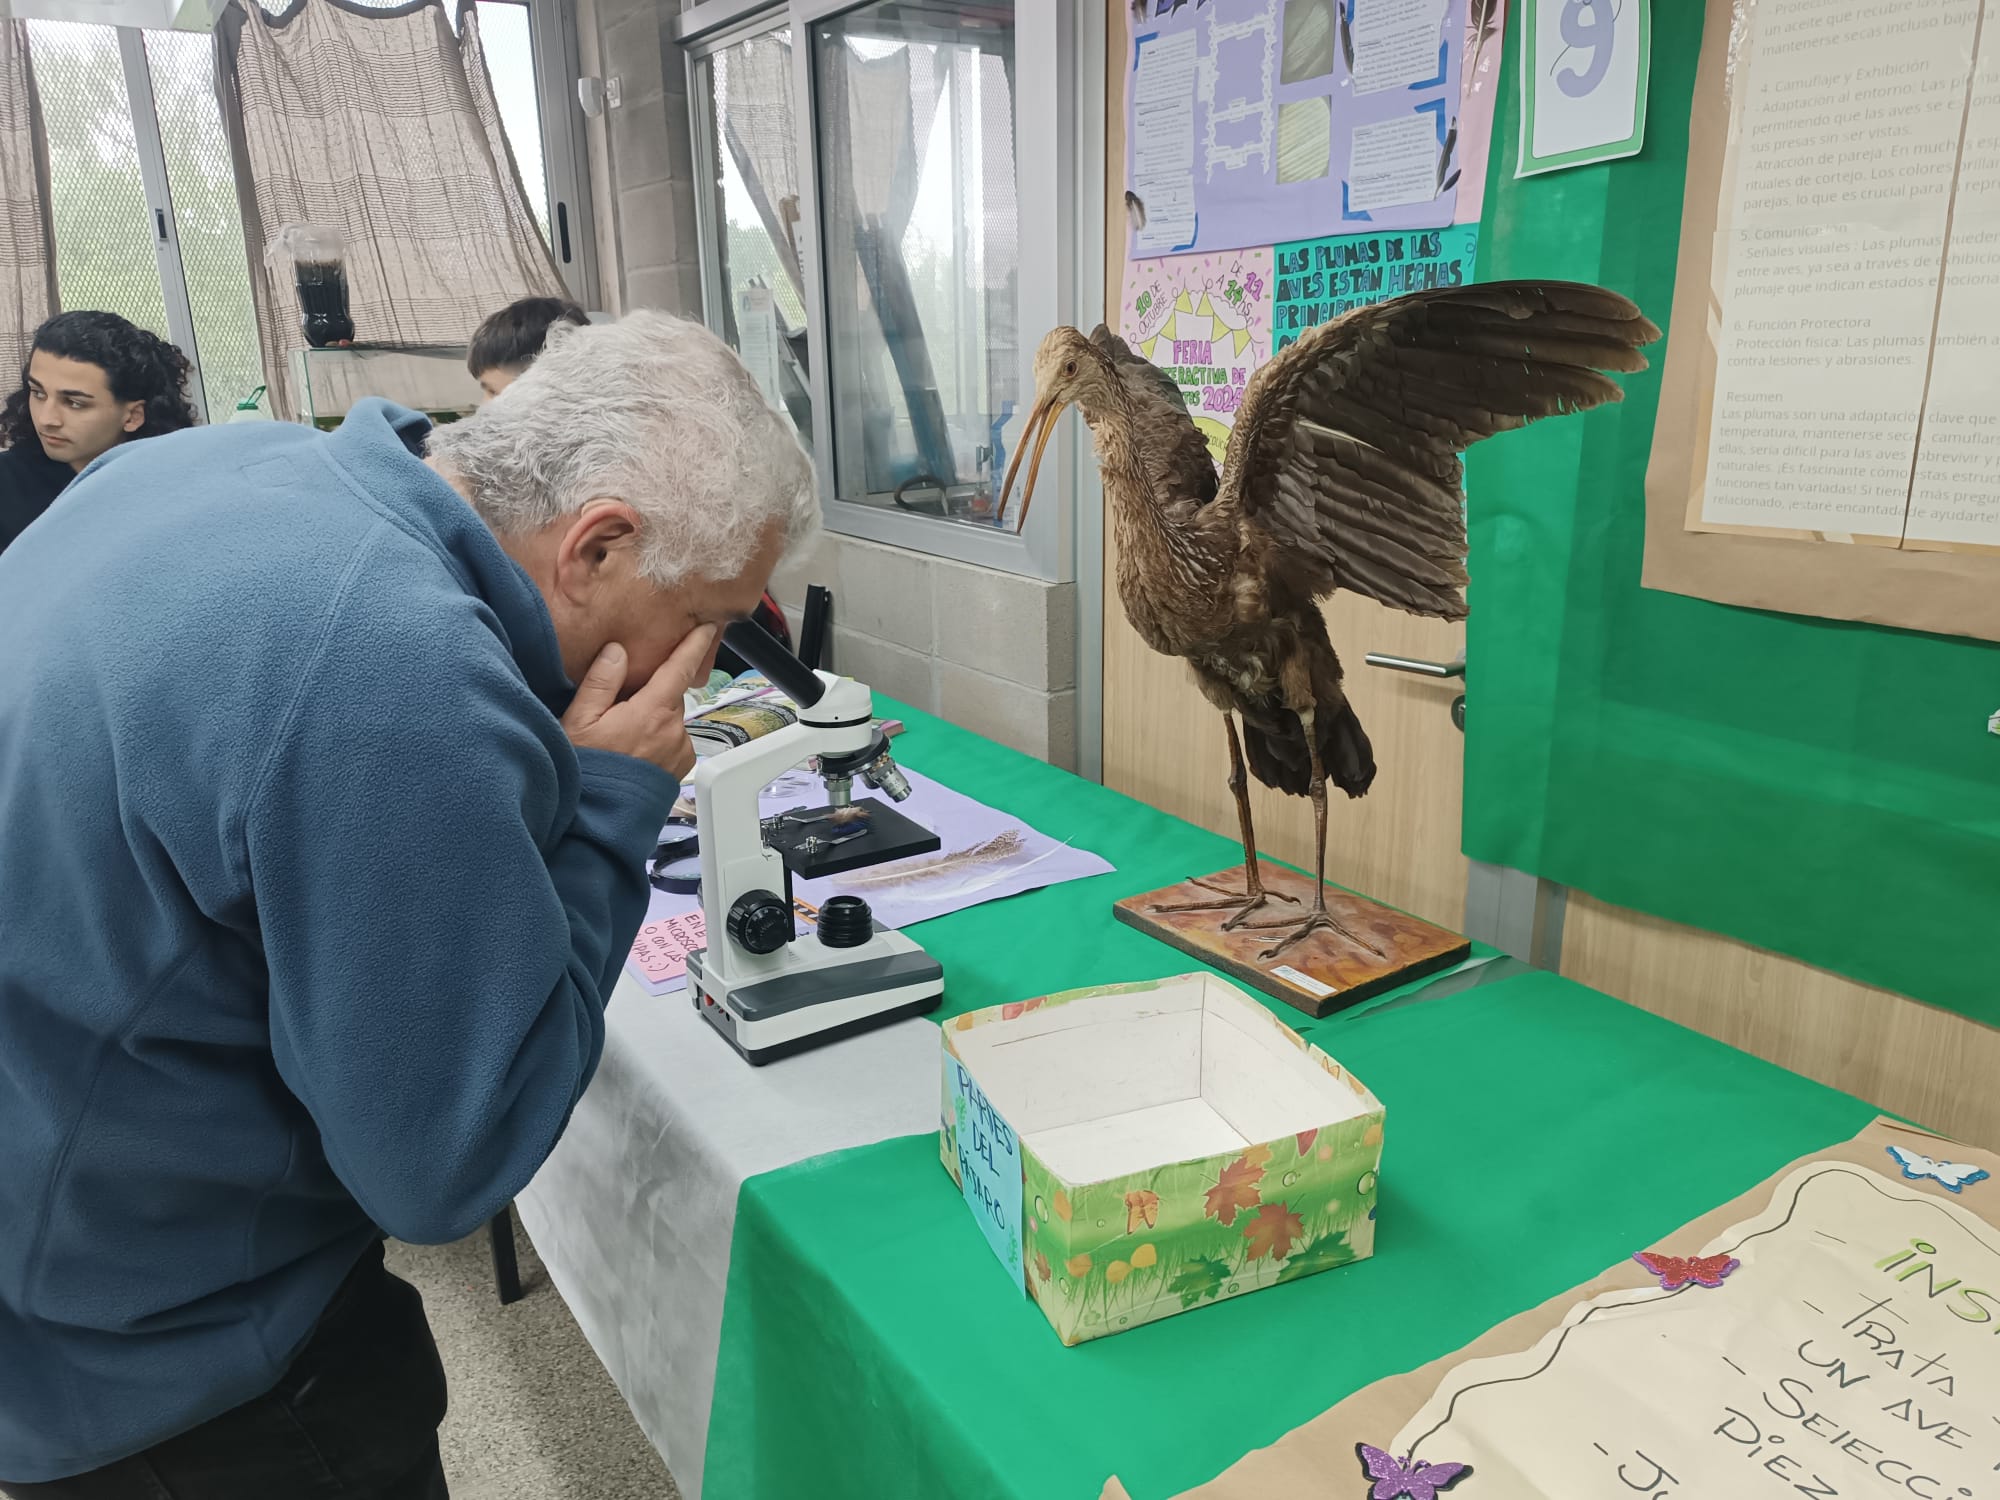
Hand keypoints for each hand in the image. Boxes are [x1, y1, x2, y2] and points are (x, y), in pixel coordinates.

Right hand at [562, 625, 718, 779]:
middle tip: (620, 709)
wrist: (597, 817)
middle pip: (671, 695)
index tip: (706, 627)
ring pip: (671, 718)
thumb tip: (618, 650)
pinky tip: (635, 750)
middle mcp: (673, 730)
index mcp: (652, 712)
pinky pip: (674, 740)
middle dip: (653, 693)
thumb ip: (601, 681)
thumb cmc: (587, 769)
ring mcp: (680, 751)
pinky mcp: (680, 768)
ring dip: (654, 718)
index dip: (694, 645)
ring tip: (623, 737)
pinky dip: (659, 738)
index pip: (680, 668)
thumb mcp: (580, 720)